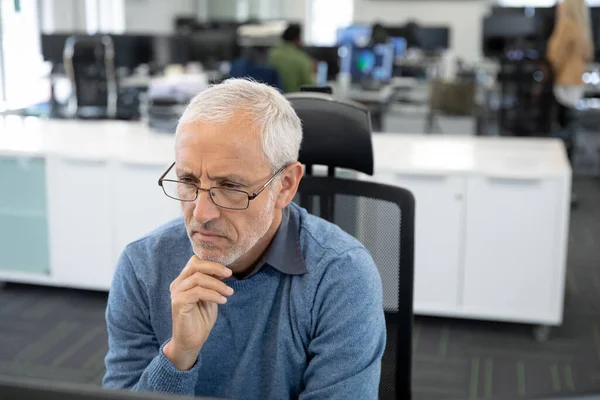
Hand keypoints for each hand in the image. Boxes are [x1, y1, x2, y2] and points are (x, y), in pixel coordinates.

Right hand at [164, 256, 233, 370]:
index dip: (212, 263)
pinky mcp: (178, 303)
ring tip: (229, 292)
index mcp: (184, 280)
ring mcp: (176, 293)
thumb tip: (223, 270)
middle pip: (195, 264)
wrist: (191, 341)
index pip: (195, 261)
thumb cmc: (201, 319)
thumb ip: (213, 284)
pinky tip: (222, 301)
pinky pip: (198, 292)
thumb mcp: (210, 297)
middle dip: (215, 267)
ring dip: (218, 284)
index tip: (227, 271)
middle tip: (229, 274)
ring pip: (198, 278)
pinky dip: (213, 294)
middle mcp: (178, 284)